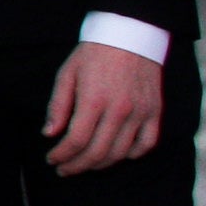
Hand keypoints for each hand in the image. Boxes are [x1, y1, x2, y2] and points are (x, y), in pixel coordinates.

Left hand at [45, 40, 165, 174]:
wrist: (131, 35)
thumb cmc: (94, 54)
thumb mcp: (67, 74)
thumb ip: (58, 106)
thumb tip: (50, 134)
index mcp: (93, 101)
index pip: (75, 141)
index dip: (61, 155)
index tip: (51, 160)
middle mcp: (119, 110)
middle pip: (97, 152)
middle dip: (77, 166)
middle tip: (64, 170)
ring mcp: (140, 112)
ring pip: (121, 152)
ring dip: (100, 164)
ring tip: (85, 165)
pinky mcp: (155, 111)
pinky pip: (148, 143)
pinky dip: (134, 154)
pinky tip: (119, 155)